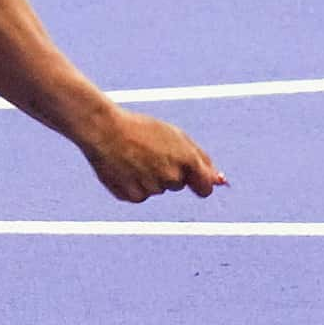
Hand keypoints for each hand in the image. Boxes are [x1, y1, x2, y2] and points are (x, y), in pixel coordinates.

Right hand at [80, 109, 225, 203]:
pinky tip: (123, 167)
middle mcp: (172, 177)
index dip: (198, 183)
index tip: (190, 179)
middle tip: (149, 152)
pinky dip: (133, 185)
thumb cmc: (141, 129)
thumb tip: (220, 181)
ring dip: (148, 178)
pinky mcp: (133, 196)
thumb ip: (201, 159)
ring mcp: (152, 188)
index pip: (205, 188)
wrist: (103, 128)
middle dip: (167, 173)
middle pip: (177, 185)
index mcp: (187, 160)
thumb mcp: (175, 136)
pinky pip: (139, 196)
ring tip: (132, 157)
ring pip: (156, 190)